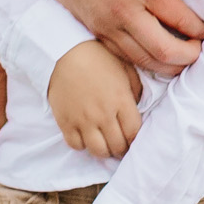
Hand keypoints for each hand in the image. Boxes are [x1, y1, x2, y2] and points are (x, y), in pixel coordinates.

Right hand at [24, 0, 203, 74]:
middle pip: (165, 50)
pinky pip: (123, 56)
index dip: (199, 29)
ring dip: (167, 65)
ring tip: (181, 59)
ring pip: (143, 60)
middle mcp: (124, 12)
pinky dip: (143, 61)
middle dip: (188, 56)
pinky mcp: (94, 31)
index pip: (180, 19)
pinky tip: (154, 57)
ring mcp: (106, 25)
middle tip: (199, 51)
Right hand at [49, 41, 143, 158]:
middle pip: (117, 146)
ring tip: (105, 143)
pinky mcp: (65, 122)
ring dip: (104, 151)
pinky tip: (86, 135)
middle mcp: (103, 114)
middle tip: (121, 143)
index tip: (134, 137)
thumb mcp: (126, 68)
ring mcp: (83, 120)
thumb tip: (138, 108)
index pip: (134, 133)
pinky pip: (76, 145)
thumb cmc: (99, 57)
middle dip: (122, 148)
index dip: (136, 139)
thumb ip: (136, 91)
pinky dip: (83, 145)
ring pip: (98, 151)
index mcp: (121, 100)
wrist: (66, 52)